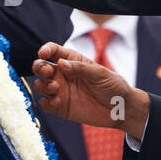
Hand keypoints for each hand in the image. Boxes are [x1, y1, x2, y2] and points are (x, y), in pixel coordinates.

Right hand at [31, 42, 148, 137]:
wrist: (120, 109)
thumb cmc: (113, 86)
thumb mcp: (100, 73)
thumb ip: (80, 68)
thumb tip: (60, 63)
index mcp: (72, 61)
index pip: (53, 51)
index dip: (45, 50)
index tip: (44, 54)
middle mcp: (62, 74)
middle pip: (41, 67)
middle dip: (39, 67)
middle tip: (48, 72)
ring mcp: (60, 91)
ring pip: (39, 85)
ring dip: (42, 85)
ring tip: (55, 88)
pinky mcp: (60, 107)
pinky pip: (45, 104)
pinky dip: (46, 103)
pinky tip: (57, 102)